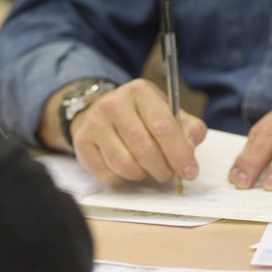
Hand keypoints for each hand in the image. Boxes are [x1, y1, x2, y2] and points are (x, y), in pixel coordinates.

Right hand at [71, 79, 206, 183]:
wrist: (99, 112)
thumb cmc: (140, 117)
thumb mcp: (167, 113)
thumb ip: (188, 130)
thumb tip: (189, 151)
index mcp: (140, 91)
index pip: (163, 127)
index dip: (179, 154)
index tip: (189, 172)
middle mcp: (114, 104)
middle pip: (145, 150)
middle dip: (162, 169)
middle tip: (167, 174)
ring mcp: (94, 123)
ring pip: (125, 166)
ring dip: (142, 175)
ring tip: (146, 169)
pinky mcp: (82, 143)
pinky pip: (108, 175)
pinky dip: (122, 179)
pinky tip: (126, 168)